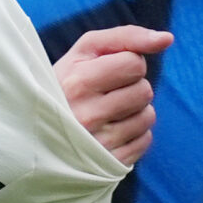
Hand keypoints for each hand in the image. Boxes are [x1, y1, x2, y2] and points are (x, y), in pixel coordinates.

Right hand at [53, 26, 172, 166]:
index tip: (107, 71)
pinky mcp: (109, 164)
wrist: (35, 127)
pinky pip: (146, 140)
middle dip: (131, 87)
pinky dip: (134, 133)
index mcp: (77, 83)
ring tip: (109, 112)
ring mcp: (98, 144)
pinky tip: (112, 131)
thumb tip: (167, 39)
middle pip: (144, 90)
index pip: (134, 63)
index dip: (127, 63)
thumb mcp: (85, 51)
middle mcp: (86, 115)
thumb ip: (126, 37)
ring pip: (148, 116)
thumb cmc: (67, 81)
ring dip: (135, 110)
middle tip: (106, 93)